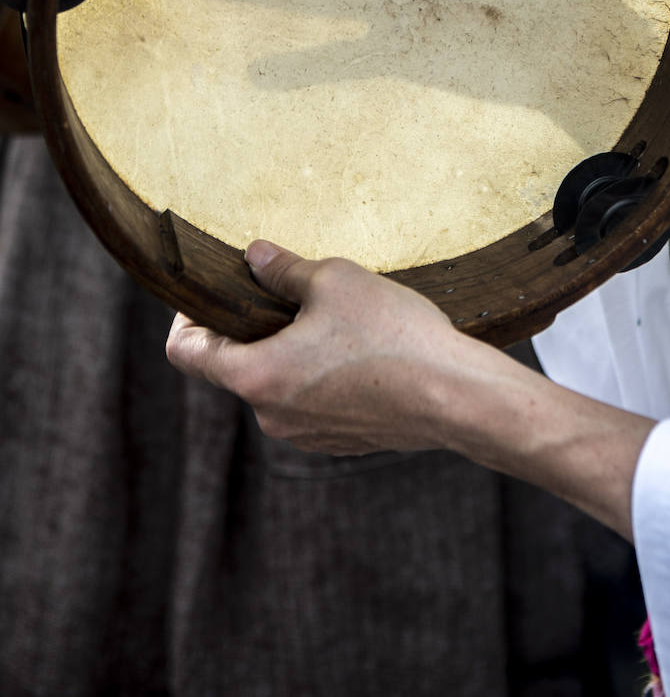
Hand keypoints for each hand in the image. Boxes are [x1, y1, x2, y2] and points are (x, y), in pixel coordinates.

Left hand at [167, 240, 655, 539]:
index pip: (186, 354)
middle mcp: (271, 415)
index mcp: (256, 376)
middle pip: (234, 366)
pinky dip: (319, 373)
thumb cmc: (393, 335)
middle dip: (252, 326)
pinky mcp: (339, 441)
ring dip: (289, 350)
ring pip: (276, 382)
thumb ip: (283, 268)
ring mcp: (305, 434)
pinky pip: (310, 400)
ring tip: (333, 316)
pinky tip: (360, 348)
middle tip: (288, 290)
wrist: (456, 395)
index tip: (216, 290)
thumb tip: (254, 255)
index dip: (188, 317)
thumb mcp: (335, 280)